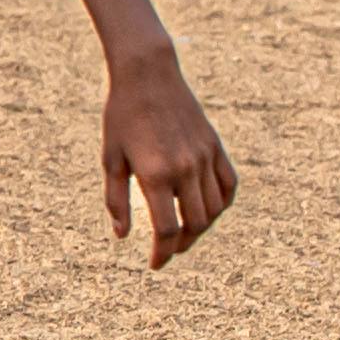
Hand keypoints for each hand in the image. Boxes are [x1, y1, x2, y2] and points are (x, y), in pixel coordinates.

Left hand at [103, 47, 233, 265]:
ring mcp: (205, 157)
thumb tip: (123, 236)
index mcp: (156, 174)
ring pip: (215, 209)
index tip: (155, 264)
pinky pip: (229, 185)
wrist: (147, 75)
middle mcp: (185, 168)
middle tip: (168, 250)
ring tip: (184, 233)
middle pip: (195, 224)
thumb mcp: (110, 159)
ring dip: (202, 228)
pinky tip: (208, 211)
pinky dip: (222, 204)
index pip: (166, 230)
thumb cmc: (121, 116)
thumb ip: (117, 200)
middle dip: (181, 244)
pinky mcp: (215, 146)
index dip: (162, 253)